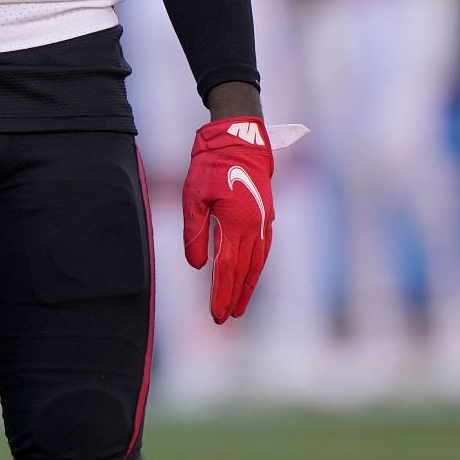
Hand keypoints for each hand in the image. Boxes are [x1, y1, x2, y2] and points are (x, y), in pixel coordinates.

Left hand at [182, 117, 274, 322]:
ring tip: (239, 307)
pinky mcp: (266, 217)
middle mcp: (254, 227)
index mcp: (235, 223)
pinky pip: (263, 250)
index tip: (216, 315)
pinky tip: (250, 278)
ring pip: (257, 263)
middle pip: (244, 271)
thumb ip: (195, 232)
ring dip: (247, 286)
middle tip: (224, 318)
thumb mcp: (193, 196)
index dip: (221, 293)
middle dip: (233, 296)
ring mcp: (263, 222)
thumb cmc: (212, 166)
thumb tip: (197, 266)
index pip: (227, 268)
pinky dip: (256, 268)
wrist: (239, 141)